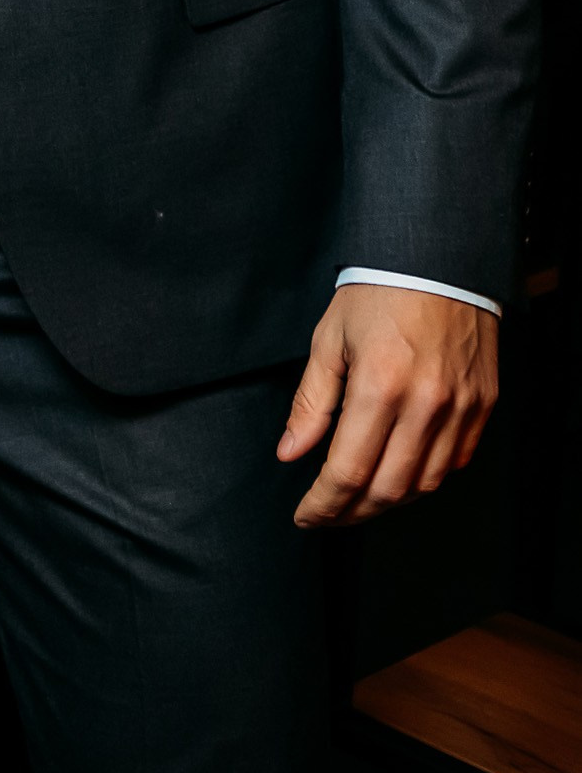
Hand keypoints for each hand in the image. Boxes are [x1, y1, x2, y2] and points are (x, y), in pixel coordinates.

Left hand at [279, 284, 498, 527]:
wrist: (438, 258)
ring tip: (359, 498)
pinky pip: (454, 462)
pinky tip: (400, 472)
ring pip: (423, 484)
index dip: (323, 504)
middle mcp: (424, 404)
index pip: (347, 471)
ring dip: (387, 500)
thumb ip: (310, 402)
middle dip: (351, 512)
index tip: (306, 515)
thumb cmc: (378, 291)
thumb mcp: (329, 339)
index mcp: (379, 385)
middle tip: (328, 513)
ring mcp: (460, 407)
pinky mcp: (482, 405)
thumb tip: (290, 453)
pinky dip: (424, 477)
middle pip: (387, 489)